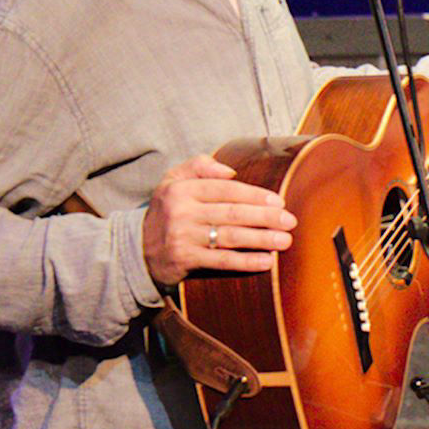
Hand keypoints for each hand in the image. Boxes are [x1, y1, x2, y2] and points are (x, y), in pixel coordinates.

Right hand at [142, 154, 296, 288]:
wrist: (137, 249)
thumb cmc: (167, 211)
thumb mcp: (173, 181)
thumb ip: (198, 166)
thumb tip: (230, 170)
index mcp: (181, 189)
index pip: (225, 189)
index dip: (254, 195)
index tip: (279, 201)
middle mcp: (181, 212)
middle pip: (232, 213)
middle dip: (265, 217)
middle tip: (290, 221)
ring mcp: (183, 237)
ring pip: (230, 237)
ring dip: (261, 239)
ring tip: (285, 241)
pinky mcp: (185, 260)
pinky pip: (221, 261)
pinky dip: (246, 261)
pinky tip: (267, 261)